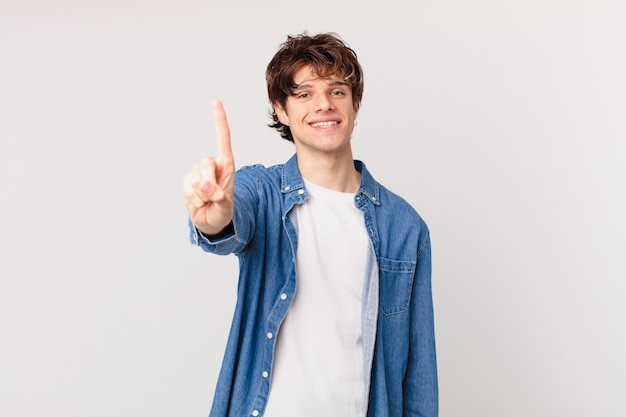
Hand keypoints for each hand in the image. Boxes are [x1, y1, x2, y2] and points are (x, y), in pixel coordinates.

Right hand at [182, 100, 234, 235]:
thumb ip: (218, 197)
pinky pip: (187, 188)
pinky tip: (199, 203)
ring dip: (202, 195)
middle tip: (215, 198)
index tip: (215, 102)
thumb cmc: (223, 211)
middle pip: (205, 164)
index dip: (219, 120)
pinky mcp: (186, 181)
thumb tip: (205, 186)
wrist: (211, 222)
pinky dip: (193, 200)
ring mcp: (197, 173)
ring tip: (208, 202)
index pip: (223, 139)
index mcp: (226, 165)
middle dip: (209, 184)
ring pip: (194, 179)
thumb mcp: (226, 207)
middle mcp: (212, 165)